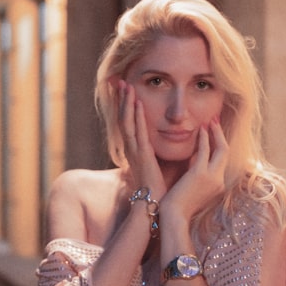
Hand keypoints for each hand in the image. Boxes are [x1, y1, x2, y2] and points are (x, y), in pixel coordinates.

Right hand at [118, 80, 165, 196]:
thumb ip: (157, 151)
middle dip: (120, 99)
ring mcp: (135, 151)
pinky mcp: (142, 155)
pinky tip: (137, 103)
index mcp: (134, 149)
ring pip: (127, 122)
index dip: (123, 106)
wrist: (153, 203)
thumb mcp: (156, 163)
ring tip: (125, 86)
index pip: (126, 122)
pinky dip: (137, 116)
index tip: (123, 90)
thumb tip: (167, 140)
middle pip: (122, 118)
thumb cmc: (157, 186)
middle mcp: (131, 148)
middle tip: (118, 81)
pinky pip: (138, 132)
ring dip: (126, 103)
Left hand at [160, 118, 227, 221]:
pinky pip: (205, 150)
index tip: (214, 133)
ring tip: (210, 120)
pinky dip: (204, 138)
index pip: (221, 161)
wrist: (173, 216)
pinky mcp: (200, 174)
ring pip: (221, 149)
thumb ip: (197, 177)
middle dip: (221, 135)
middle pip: (226, 153)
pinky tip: (200, 129)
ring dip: (215, 133)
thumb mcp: (193, 190)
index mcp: (217, 186)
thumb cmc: (178, 206)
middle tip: (215, 121)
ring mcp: (212, 178)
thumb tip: (193, 164)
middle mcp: (219, 181)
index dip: (218, 145)